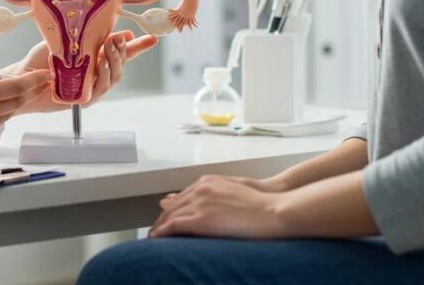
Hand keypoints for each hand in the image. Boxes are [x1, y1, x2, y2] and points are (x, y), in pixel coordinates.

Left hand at [4, 30, 158, 113]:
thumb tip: (115, 30)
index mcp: (95, 59)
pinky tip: (101, 63)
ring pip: (114, 77)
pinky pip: (100, 89)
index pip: (121, 52)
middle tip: (119, 38)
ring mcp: (91, 87)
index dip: (138, 47)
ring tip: (110, 47)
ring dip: (114, 61)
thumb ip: (89, 36)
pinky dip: (103, 74)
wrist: (23, 76)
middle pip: (121, 65)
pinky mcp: (83, 99)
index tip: (153, 38)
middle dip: (123, 50)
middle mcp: (96, 74)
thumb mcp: (66, 40)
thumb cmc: (42, 58)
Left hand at [148, 174, 284, 239]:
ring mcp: (199, 202)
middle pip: (172, 206)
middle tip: (154, 232)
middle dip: (161, 219)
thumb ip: (215, 195)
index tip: (165, 220)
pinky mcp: (201, 219)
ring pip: (168, 215)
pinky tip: (155, 241)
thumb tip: (208, 204)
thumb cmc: (260, 201)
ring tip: (151, 239)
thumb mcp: (234, 191)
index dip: (171, 210)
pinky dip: (161, 233)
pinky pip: (173, 226)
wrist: (272, 208)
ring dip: (158, 227)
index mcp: (207, 182)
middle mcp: (199, 189)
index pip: (181, 197)